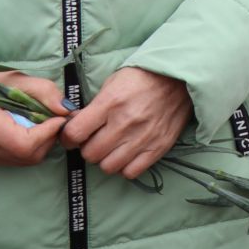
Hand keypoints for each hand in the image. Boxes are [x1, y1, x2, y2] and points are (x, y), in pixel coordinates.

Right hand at [0, 70, 67, 167]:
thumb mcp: (12, 78)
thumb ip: (42, 91)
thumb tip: (65, 110)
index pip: (26, 144)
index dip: (49, 132)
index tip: (58, 116)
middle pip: (29, 156)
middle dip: (49, 138)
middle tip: (52, 118)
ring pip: (25, 161)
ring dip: (40, 143)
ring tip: (38, 122)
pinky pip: (15, 160)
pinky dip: (28, 147)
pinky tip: (25, 130)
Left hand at [60, 66, 190, 179]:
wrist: (180, 77)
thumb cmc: (142, 77)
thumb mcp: (113, 83)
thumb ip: (94, 107)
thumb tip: (75, 126)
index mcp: (111, 103)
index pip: (75, 134)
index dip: (68, 137)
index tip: (72, 136)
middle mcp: (125, 123)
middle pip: (90, 154)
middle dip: (88, 148)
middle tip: (95, 139)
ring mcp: (143, 137)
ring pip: (108, 166)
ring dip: (106, 158)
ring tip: (112, 147)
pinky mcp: (159, 147)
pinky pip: (131, 172)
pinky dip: (125, 166)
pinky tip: (127, 153)